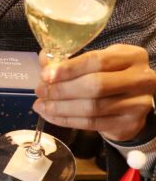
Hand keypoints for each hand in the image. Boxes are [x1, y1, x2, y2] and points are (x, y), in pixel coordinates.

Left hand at [33, 45, 155, 143]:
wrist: (133, 103)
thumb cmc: (111, 76)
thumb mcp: (98, 62)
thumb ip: (72, 61)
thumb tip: (44, 60)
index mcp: (131, 56)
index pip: (96, 61)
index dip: (69, 68)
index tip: (45, 75)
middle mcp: (140, 79)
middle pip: (95, 85)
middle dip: (61, 90)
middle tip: (40, 92)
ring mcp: (138, 103)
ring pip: (92, 107)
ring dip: (60, 108)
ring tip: (41, 106)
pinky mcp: (129, 124)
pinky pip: (92, 123)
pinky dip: (67, 120)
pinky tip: (52, 116)